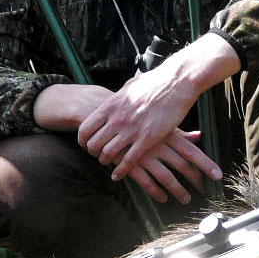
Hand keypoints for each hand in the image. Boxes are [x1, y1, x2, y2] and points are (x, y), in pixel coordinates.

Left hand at [77, 64, 202, 176]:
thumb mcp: (129, 86)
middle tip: (96, 155)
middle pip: (94, 144)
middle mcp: (117, 119)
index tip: (85, 144)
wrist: (176, 82)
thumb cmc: (154, 82)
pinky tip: (117, 175)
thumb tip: (115, 97)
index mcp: (110, 106)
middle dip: (92, 152)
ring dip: (105, 161)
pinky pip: (128, 160)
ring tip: (107, 163)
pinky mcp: (147, 138)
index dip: (82, 140)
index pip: (85, 128)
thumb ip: (119, 96)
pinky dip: (121, 170)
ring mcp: (132, 129)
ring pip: (108, 154)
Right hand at [120, 129, 218, 202]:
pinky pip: (147, 182)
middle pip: (183, 166)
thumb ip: (180, 133)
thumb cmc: (138, 121)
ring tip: (186, 199)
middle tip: (204, 191)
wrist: (108, 120)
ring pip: (167, 177)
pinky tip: (163, 199)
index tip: (218, 176)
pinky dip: (156, 192)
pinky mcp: (131, 165)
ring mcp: (145, 156)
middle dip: (195, 181)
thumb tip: (199, 136)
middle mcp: (159, 145)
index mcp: (168, 134)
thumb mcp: (160, 124)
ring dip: (178, 191)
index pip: (192, 151)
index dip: (206, 164)